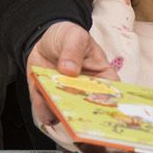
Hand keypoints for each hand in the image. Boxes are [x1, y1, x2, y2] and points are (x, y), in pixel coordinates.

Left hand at [26, 21, 114, 139]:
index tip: (103, 107)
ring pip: (67, 114)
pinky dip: (42, 108)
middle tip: (76, 113)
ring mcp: (67, 98)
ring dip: (60, 113)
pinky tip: (41, 98)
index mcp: (102, 76)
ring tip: (54, 106)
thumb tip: (69, 70)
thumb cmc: (67, 37)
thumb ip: (73, 51)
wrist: (43, 39)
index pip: (112, 94)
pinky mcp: (49, 100)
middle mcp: (86, 92)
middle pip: (89, 110)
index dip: (110, 104)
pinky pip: (46, 110)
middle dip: (83, 115)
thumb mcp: (74, 37)